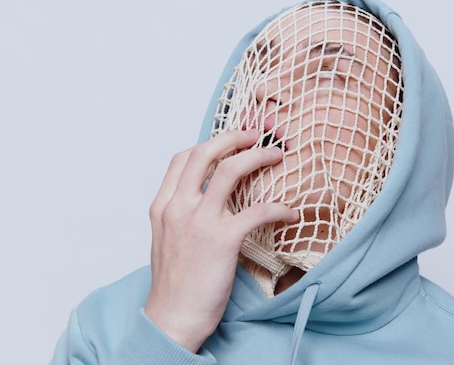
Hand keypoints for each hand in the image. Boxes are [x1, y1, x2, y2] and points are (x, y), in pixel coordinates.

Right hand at [144, 130, 297, 352]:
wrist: (173, 318)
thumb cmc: (174, 284)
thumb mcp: (166, 239)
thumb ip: (180, 214)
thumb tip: (203, 199)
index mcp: (163, 206)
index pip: (181, 158)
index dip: (208, 143)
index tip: (229, 141)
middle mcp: (178, 207)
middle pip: (204, 153)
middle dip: (233, 137)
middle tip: (255, 135)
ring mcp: (199, 221)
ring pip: (230, 170)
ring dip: (257, 156)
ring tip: (276, 155)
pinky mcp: (223, 239)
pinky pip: (258, 210)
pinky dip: (279, 208)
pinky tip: (291, 212)